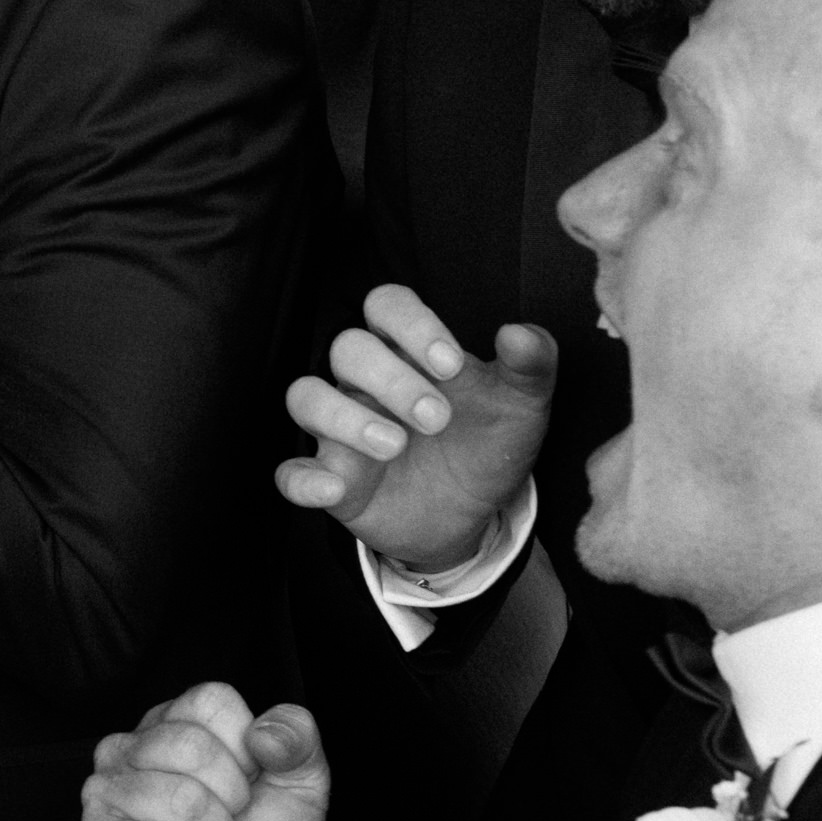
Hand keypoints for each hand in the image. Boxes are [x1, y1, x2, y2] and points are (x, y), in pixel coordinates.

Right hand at [81, 686, 328, 820]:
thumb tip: (265, 732)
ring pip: (175, 798)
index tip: (250, 783)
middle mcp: (131, 748)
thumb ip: (298, 741)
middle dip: (231, 798)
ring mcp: (106, 795)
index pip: (208, 702)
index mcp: (176, 721)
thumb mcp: (302, 788)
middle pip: (188, 745)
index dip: (246, 750)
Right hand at [275, 285, 554, 572]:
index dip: (411, 325)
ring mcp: (342, 429)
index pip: (387, 305)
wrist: (476, 515)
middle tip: (437, 419)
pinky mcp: (331, 478)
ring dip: (346, 418)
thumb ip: (531, 364)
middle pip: (347, 348)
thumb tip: (518, 333)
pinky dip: (302, 480)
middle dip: (390, 378)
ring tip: (396, 445)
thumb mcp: (522, 405)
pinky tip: (334, 489)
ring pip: (307, 397)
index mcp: (410, 350)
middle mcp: (367, 382)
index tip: (451, 366)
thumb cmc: (489, 443)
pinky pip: (290, 472)